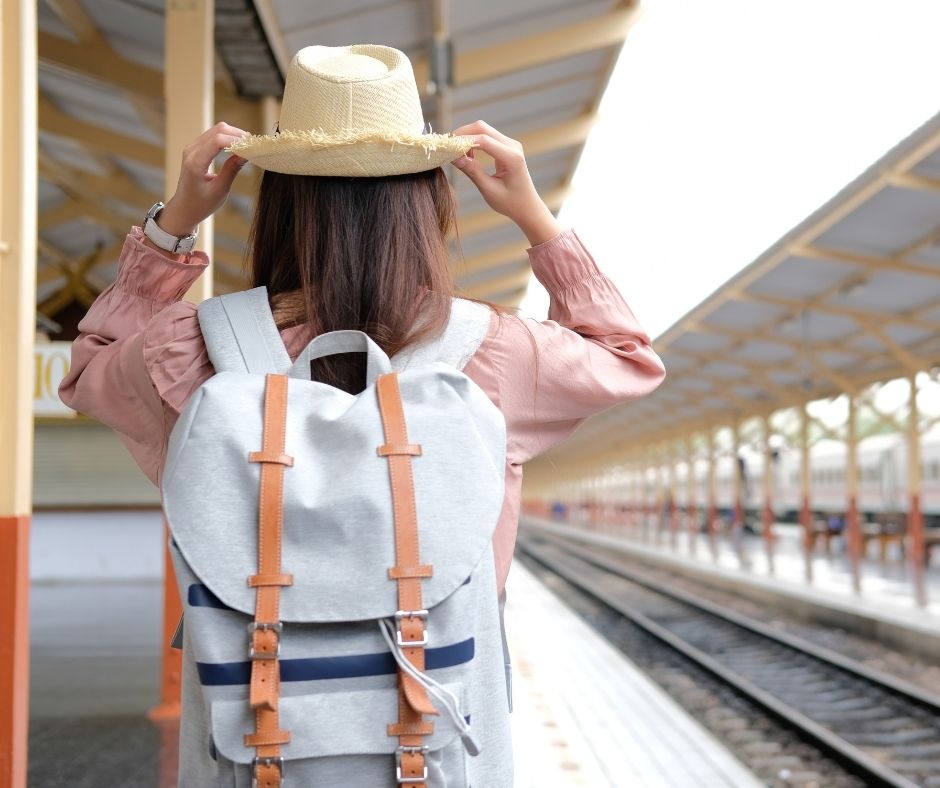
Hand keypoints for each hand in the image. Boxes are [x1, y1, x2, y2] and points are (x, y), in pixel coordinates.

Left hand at [157, 122, 248, 236]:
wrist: (184, 208)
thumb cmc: (201, 204)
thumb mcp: (220, 190)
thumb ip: (232, 170)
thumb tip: (246, 154)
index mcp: (195, 162)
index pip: (217, 141)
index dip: (237, 141)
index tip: (252, 148)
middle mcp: (191, 151)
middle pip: (218, 130)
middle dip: (237, 135)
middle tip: (253, 146)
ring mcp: (192, 148)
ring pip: (216, 130)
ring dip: (233, 135)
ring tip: (248, 147)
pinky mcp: (195, 149)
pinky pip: (213, 136)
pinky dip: (227, 138)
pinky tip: (238, 148)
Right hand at [450, 120, 560, 245]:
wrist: (527, 206)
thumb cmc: (510, 203)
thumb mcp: (489, 190)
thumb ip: (472, 171)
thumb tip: (453, 157)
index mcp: (511, 157)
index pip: (483, 140)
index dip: (462, 141)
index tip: (446, 148)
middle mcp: (512, 146)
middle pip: (482, 128)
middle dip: (462, 134)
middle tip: (446, 148)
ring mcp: (510, 144)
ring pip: (483, 130)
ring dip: (466, 137)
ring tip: (455, 154)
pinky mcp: (506, 146)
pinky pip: (486, 137)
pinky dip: (473, 142)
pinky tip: (466, 156)